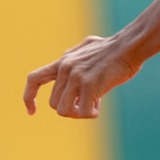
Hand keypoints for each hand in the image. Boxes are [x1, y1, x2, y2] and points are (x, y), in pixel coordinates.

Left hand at [24, 35, 141, 117]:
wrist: (129, 46)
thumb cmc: (115, 48)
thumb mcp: (88, 47)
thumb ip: (75, 57)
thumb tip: (68, 62)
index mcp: (62, 61)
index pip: (34, 79)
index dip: (29, 97)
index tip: (32, 112)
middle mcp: (65, 69)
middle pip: (54, 103)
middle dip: (71, 107)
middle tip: (90, 101)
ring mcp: (76, 77)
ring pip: (64, 111)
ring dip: (79, 113)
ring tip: (94, 104)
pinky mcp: (90, 85)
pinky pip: (83, 112)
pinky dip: (91, 113)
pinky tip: (101, 103)